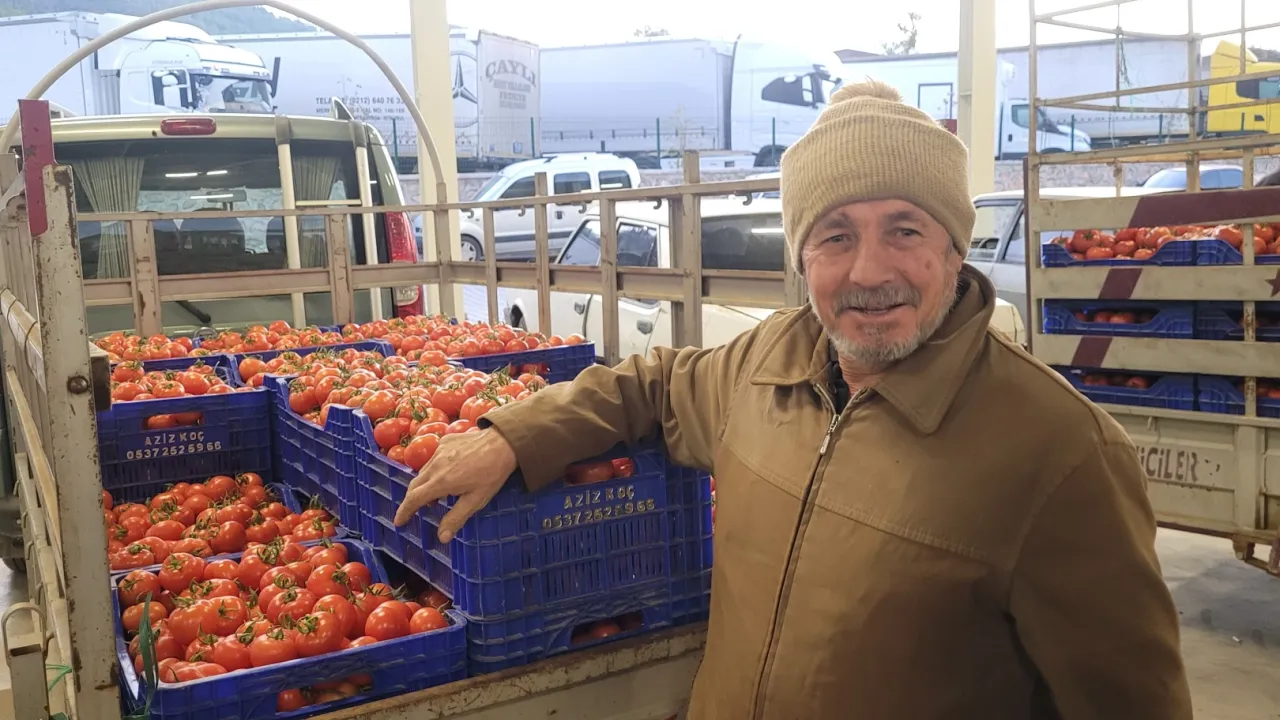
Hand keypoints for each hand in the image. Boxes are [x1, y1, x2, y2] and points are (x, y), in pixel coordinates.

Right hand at [393, 427, 516, 542]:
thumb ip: (456, 518)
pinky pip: (433, 459)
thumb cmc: (491, 473)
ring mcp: (439, 451)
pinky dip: (434, 470)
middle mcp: (435, 465)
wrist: (502, 442)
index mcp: (440, 482)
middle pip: (414, 485)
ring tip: (437, 496)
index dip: (404, 512)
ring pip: (423, 472)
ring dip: (424, 485)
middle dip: (412, 500)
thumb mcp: (476, 500)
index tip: (399, 522)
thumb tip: (442, 538)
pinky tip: (448, 474)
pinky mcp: (445, 441)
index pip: (413, 499)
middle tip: (415, 510)